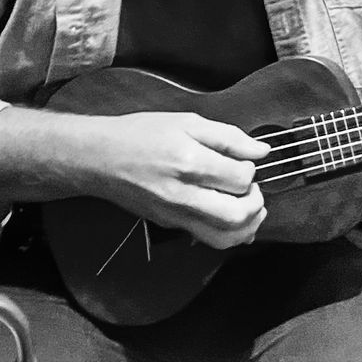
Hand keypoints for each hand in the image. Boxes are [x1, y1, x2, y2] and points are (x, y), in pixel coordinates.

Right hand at [93, 111, 268, 248]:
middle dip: (256, 203)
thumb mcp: (186, 122)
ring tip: (250, 208)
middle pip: (237, 215)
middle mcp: (183, 194)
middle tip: (253, 189)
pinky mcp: (170, 225)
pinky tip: (232, 219)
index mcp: (189, 162)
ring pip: (224, 237)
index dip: (251, 170)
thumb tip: (260, 150)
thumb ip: (228, 137)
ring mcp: (175, 215)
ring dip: (247, 225)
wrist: (101, 158)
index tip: (245, 162)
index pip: (239, 178)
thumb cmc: (140, 135)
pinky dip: (228, 234)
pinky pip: (208, 239)